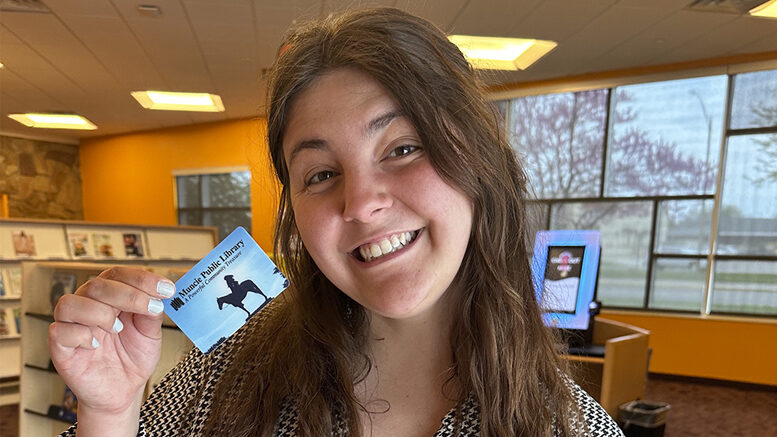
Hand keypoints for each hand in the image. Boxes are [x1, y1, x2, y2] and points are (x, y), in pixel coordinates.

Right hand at [48, 267, 175, 415]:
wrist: (123, 390)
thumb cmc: (133, 357)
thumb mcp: (150, 333)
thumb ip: (152, 313)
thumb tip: (159, 295)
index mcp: (110, 296)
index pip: (118, 274)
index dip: (142, 278)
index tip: (166, 289)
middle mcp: (89, 305)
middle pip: (97, 285)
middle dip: (128, 294)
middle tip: (151, 307)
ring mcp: (72, 325)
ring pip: (70, 303)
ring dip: (100, 312)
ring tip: (118, 329)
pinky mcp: (60, 347)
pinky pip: (59, 331)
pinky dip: (80, 335)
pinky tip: (96, 344)